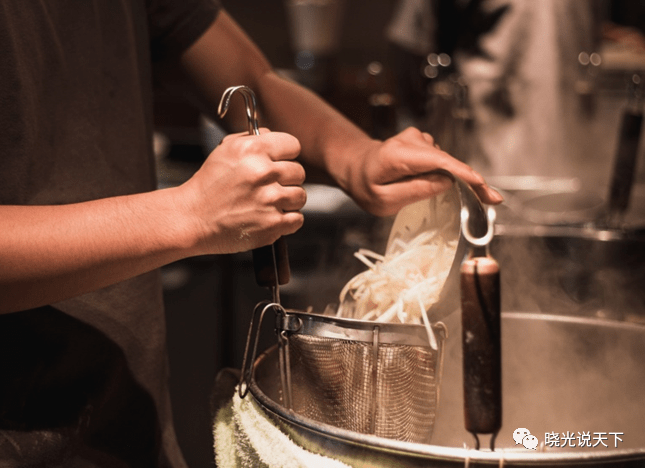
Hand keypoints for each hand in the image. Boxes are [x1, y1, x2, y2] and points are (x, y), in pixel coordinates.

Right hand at [180, 129, 305, 254]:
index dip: (286, 155)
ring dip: (287, 200)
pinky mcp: (272, 224)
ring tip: (267, 203)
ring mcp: (270, 200)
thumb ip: (253, 139)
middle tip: (269, 186)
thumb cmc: (209, 184)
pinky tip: (269, 217)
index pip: (293, 145)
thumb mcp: (225, 150)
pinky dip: (286, 221)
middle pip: (299, 172)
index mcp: (253, 149)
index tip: (278, 162)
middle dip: (286, 179)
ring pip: (300, 195)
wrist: (192, 218)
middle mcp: (263, 172)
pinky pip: (297, 219)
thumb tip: (274, 136)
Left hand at [340, 127, 502, 215]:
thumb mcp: (382, 200)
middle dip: (472, 182)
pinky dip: (448, 174)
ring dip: (458, 180)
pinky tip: (443, 186)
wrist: (356, 166)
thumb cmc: (366, 185)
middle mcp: (412, 140)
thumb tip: (445, 183)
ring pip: (446, 163)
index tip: (484, 188)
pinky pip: (442, 161)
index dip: (464, 175)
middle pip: (448, 162)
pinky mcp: (424, 143)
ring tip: (462, 196)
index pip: (438, 162)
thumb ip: (414, 191)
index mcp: (398, 155)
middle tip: (492, 200)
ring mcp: (419, 139)